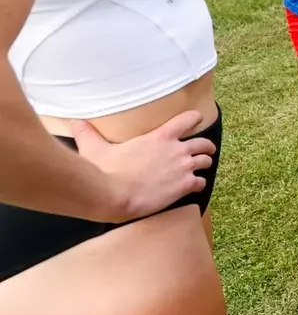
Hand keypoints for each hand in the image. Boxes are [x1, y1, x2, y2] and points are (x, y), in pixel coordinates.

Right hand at [71, 111, 215, 222]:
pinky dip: (198, 184)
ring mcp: (183, 167)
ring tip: (201, 168)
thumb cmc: (106, 171)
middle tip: (206, 150)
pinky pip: (201, 182)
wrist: (116, 195)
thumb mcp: (96, 148)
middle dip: (205, 147)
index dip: (194, 118)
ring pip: (205, 162)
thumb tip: (74, 121)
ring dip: (204, 164)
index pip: (187, 119)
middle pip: (203, 143)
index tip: (197, 120)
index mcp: (160, 136)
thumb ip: (87, 134)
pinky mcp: (185, 185)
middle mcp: (177, 149)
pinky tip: (193, 187)